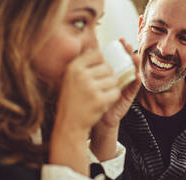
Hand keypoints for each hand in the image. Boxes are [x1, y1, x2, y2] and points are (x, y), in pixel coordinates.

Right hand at [49, 49, 120, 175]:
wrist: (69, 124)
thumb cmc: (73, 100)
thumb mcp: (71, 78)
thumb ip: (83, 65)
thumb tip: (98, 49)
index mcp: (74, 67)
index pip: (97, 54)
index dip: (102, 62)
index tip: (99, 72)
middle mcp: (81, 75)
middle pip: (108, 68)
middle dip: (108, 77)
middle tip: (99, 88)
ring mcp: (90, 88)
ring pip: (114, 80)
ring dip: (111, 88)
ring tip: (100, 95)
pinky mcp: (99, 100)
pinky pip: (116, 93)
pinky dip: (113, 98)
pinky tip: (103, 102)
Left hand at [96, 38, 140, 128]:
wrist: (94, 116)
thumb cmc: (90, 98)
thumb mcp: (90, 79)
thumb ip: (91, 65)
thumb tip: (86, 47)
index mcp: (111, 70)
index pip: (118, 56)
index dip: (121, 48)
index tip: (120, 40)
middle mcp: (120, 76)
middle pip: (127, 61)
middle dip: (129, 52)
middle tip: (128, 45)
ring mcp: (125, 85)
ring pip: (133, 72)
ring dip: (135, 64)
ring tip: (134, 57)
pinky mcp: (128, 96)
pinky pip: (134, 87)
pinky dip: (136, 81)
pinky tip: (136, 75)